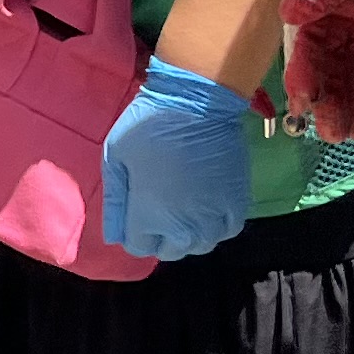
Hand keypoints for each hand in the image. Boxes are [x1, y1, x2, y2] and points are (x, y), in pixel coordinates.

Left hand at [100, 59, 254, 260]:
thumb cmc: (148, 126)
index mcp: (150, 216)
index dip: (134, 232)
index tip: (136, 213)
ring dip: (190, 235)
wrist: (198, 102)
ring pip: (201, 244)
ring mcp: (215, 216)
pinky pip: (228, 230)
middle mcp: (185, 227)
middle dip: (161, 237)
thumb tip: (114, 236)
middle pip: (171, 251)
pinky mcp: (238, 202)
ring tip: (183, 211)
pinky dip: (217, 226)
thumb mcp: (115, 158)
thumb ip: (115, 201)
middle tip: (158, 209)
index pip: (139, 247)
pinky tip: (207, 209)